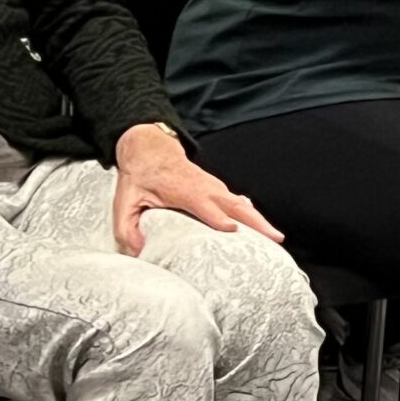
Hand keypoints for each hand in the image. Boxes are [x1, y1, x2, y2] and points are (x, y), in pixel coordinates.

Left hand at [112, 126, 281, 256]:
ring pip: (242, 205)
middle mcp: (205, 188)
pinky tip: (261, 225)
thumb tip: (136, 251)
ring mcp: (214, 187)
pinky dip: (252, 214)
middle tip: (275, 238)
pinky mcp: (217, 189)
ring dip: (260, 220)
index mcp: (184, 190)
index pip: (205, 206)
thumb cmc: (140, 176)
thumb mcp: (125, 200)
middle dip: (256, 222)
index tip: (233, 230)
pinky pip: (238, 203)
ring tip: (275, 238)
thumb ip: (126, 227)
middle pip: (236, 205)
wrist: (151, 149)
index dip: (218, 218)